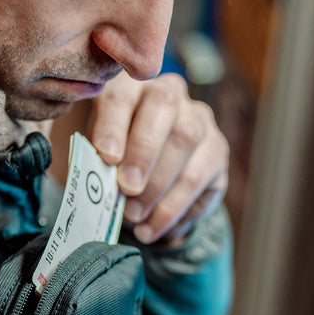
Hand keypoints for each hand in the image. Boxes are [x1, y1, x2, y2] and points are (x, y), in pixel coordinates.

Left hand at [88, 72, 228, 243]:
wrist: (151, 178)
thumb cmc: (116, 159)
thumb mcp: (98, 155)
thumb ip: (97, 161)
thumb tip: (96, 184)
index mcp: (130, 85)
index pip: (122, 93)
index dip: (114, 125)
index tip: (106, 157)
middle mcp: (169, 92)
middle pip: (163, 106)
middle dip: (143, 151)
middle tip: (126, 189)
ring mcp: (199, 119)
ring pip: (186, 139)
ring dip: (158, 185)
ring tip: (134, 216)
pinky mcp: (217, 150)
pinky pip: (202, 177)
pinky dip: (173, 208)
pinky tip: (152, 228)